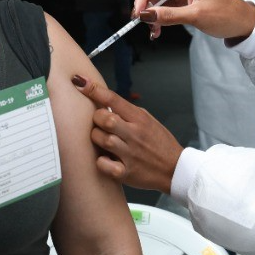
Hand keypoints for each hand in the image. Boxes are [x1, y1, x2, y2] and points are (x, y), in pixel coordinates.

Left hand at [72, 74, 182, 193]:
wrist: (174, 169)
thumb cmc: (159, 143)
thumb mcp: (147, 120)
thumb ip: (126, 112)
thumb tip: (103, 102)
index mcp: (139, 118)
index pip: (113, 99)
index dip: (94, 89)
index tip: (79, 82)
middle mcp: (134, 134)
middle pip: (105, 119)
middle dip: (96, 119)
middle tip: (99, 124)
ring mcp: (130, 154)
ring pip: (102, 139)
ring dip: (97, 138)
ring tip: (102, 141)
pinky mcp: (126, 172)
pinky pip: (104, 164)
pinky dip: (101, 161)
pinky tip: (106, 159)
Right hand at [133, 0, 254, 40]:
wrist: (245, 23)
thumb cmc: (226, 15)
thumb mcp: (196, 16)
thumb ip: (169, 15)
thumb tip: (146, 15)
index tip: (137, 15)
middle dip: (147, 8)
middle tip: (144, 25)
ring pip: (160, 3)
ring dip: (154, 17)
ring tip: (153, 32)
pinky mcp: (187, 4)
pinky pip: (168, 9)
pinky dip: (161, 19)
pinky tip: (159, 30)